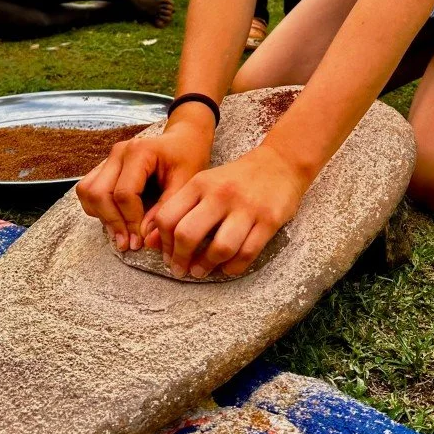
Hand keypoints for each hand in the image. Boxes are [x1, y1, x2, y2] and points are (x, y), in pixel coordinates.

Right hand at [76, 118, 213, 249]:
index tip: (141, 240)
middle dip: (113, 222)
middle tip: (128, 243)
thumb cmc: (187, 159)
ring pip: (87, 192)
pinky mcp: (104, 167)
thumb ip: (166, 210)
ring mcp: (108, 158)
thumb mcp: (186, 183)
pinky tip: (116, 219)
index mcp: (139, 151)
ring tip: (121, 233)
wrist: (183, 140)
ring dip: (101, 216)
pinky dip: (97, 208)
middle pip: (99, 193)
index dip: (131, 220)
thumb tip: (146, 239)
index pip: (124, 193)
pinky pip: (88, 190)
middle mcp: (118, 153)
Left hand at [140, 143, 308, 278]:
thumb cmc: (236, 178)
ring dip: (206, 267)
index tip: (167, 255)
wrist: (280, 162)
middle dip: (180, 260)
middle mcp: (221, 194)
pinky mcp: (269, 220)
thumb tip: (153, 241)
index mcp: (201, 183)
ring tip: (201, 271)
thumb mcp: (206, 183)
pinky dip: (233, 267)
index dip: (163, 243)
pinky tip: (227, 268)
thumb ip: (182, 207)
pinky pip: (247, 253)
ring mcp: (246, 208)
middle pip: (188, 235)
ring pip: (220, 249)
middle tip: (180, 270)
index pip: (168, 218)